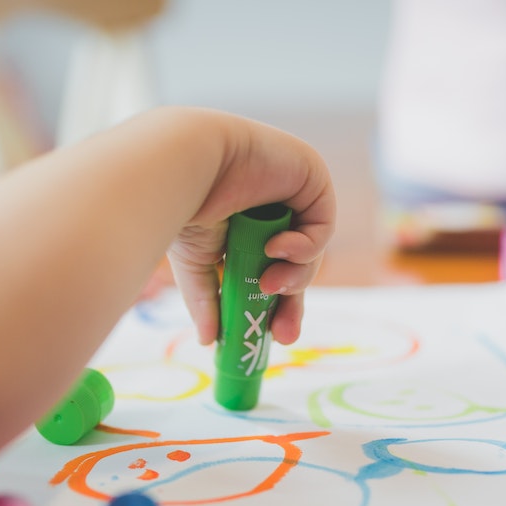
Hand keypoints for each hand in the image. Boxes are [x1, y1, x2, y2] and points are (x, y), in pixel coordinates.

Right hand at [166, 114, 334, 345]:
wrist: (187, 164)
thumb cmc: (183, 203)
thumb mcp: (196, 264)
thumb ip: (207, 300)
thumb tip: (209, 341)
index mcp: (245, 226)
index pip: (271, 271)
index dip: (275, 305)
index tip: (271, 337)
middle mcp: (271, 208)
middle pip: (296, 266)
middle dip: (292, 302)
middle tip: (284, 335)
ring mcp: (293, 192)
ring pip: (310, 252)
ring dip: (295, 276)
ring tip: (270, 285)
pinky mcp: (311, 178)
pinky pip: (322, 227)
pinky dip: (305, 246)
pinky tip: (279, 248)